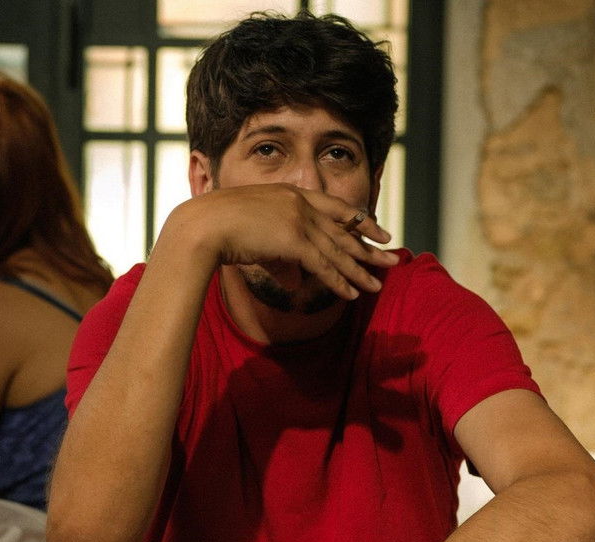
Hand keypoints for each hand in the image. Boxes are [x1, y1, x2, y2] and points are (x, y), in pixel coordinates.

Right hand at [163, 183, 398, 298]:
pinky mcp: (293, 240)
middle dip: (369, 246)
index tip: (378, 230)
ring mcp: (298, 220)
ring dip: (359, 271)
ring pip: (337, 250)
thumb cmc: (217, 228)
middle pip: (343, 228)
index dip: (359, 220)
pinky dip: (340, 282)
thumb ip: (279, 258)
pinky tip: (353, 294)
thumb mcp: (254, 236)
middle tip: (391, 257)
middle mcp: (299, 203)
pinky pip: (324, 266)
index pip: (334, 207)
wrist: (202, 225)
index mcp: (291, 194)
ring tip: (377, 284)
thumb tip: (293, 282)